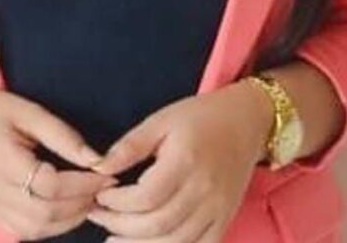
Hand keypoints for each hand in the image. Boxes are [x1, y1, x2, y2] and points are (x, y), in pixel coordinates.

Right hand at [0, 79, 118, 238]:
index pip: (50, 185)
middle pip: (44, 214)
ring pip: (33, 230)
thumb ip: (62, 135)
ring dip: (67, 221)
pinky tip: (62, 211)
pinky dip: (46, 228)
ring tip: (88, 199)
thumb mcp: (28, 110)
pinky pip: (20, 232)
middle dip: (80, 204)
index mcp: (3, 159)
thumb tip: (96, 159)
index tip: (106, 174)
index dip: (83, 184)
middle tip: (102, 189)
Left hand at [84, 80, 272, 241]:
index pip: (146, 197)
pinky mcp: (226, 219)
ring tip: (116, 240)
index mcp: (186, 160)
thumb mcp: (161, 120)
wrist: (247, 121)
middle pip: (158, 225)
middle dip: (122, 227)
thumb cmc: (200, 116)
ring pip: (176, 242)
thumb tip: (99, 167)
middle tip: (99, 218)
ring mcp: (218, 209)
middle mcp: (205, 190)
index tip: (99, 197)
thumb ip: (131, 145)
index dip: (117, 203)